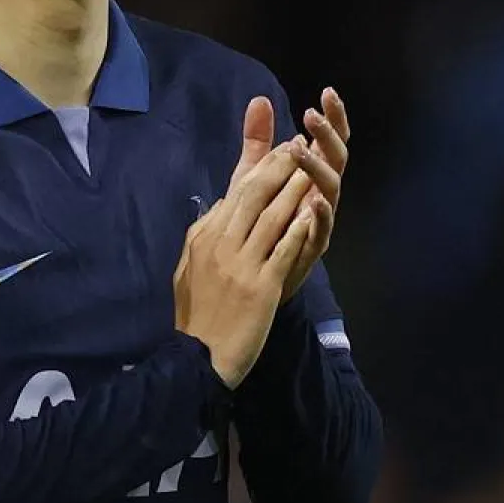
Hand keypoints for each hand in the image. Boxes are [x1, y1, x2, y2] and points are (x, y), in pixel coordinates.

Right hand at [172, 138, 317, 387]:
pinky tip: (314, 211)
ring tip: (313, 168)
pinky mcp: (261, 286)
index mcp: (205, 236)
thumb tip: (222, 206)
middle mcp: (222, 244)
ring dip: (294, 189)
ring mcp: (242, 264)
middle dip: (278, 166)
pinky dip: (300, 229)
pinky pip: (283, 250)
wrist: (198, 357)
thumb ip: (204, 234)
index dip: (260, 166)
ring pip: (271, 217)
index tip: (279, 147)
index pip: (235, 192)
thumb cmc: (196, 314)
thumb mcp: (189, 266)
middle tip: (299, 145)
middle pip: (254, 195)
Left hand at [218, 90, 350, 301]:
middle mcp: (320, 193)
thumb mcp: (252, 178)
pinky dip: (321, 216)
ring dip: (318, 169)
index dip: (332, 118)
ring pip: (331, 190)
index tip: (326, 93)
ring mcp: (319, 221)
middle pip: (336, 159)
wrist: (248, 279)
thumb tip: (260, 99)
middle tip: (311, 116)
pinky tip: (315, 201)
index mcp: (310, 175)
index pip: (326, 141)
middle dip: (329, 136)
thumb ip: (259, 142)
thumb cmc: (257, 224)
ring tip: (303, 150)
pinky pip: (322, 231)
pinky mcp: (311, 249)